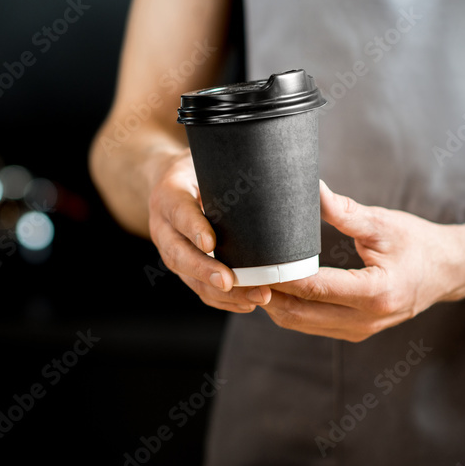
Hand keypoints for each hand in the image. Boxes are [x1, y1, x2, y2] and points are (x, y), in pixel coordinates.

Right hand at [147, 153, 271, 312]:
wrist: (169, 182)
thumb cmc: (200, 168)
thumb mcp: (212, 161)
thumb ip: (239, 172)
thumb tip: (300, 188)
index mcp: (169, 194)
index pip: (179, 212)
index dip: (194, 229)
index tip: (211, 243)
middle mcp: (163, 225)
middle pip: (178, 254)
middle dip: (204, 271)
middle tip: (229, 281)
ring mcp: (170, 249)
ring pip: (188, 277)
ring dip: (219, 293)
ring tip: (252, 298)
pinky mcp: (182, 265)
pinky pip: (197, 288)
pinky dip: (221, 300)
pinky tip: (245, 304)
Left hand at [265, 181, 464, 341]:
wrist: (448, 271)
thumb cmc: (419, 244)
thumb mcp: (383, 223)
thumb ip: (344, 211)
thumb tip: (311, 189)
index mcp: (376, 293)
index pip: (314, 287)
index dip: (279, 276)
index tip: (252, 262)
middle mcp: (366, 319)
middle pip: (298, 313)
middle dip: (266, 294)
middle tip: (239, 271)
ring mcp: (359, 331)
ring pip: (299, 324)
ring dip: (272, 304)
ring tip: (250, 278)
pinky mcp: (353, 332)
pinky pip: (310, 326)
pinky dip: (287, 309)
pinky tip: (272, 288)